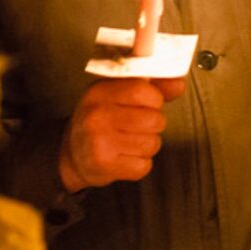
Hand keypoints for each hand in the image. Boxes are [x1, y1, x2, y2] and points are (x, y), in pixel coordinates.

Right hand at [58, 77, 185, 191]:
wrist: (72, 153)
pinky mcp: (104, 165)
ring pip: (152, 143)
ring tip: (129, 141)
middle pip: (154, 119)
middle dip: (153, 125)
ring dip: (147, 145)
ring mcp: (99, 140)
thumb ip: (150, 87)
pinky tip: (124, 157)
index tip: (146, 103)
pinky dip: (139, 164)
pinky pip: (144, 165)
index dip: (154, 99)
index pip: (142, 90)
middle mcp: (97, 114)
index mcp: (99, 91)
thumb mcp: (117, 95)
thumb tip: (178, 84)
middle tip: (136, 125)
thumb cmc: (101, 119)